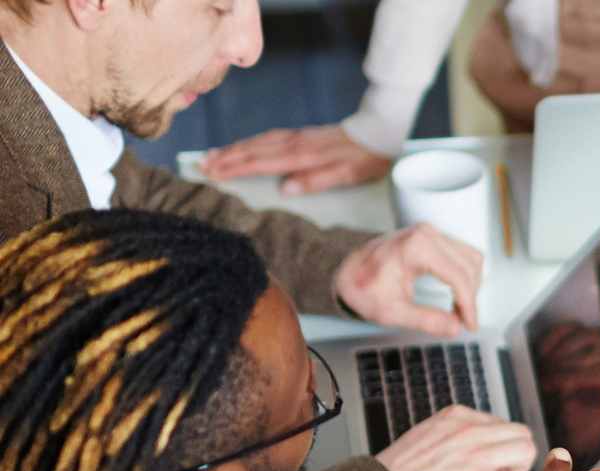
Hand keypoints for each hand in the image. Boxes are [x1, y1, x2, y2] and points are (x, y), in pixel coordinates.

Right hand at [201, 124, 392, 193]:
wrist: (378, 132)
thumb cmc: (365, 159)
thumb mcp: (346, 175)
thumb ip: (316, 181)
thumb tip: (284, 189)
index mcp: (302, 156)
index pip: (260, 163)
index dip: (235, 168)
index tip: (212, 173)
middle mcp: (294, 144)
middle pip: (252, 150)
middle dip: (225, 158)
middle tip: (200, 166)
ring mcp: (296, 137)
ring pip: (257, 142)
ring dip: (233, 149)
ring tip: (212, 156)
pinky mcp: (301, 135)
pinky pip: (267, 138)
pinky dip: (250, 143)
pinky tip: (242, 147)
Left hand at [334, 224, 482, 337]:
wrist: (345, 272)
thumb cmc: (362, 289)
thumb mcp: (391, 312)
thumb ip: (426, 320)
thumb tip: (455, 327)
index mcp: (416, 247)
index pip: (458, 277)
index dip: (469, 305)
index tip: (470, 326)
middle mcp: (427, 234)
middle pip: (469, 266)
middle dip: (470, 297)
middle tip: (462, 322)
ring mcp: (430, 233)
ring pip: (470, 259)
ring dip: (471, 286)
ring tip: (459, 310)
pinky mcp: (432, 237)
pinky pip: (462, 254)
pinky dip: (465, 276)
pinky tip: (456, 294)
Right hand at [375, 405, 534, 470]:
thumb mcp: (428, 434)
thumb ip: (458, 433)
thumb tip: (483, 440)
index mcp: (457, 416)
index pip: (502, 424)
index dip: (502, 446)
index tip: (492, 460)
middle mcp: (470, 430)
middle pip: (521, 434)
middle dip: (517, 456)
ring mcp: (477, 455)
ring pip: (525, 453)